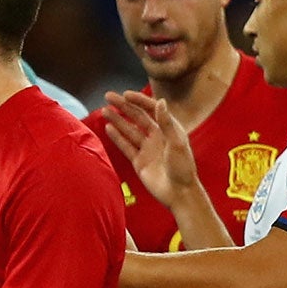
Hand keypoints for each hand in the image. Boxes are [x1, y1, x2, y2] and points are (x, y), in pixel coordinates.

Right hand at [101, 90, 197, 208]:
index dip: (139, 100)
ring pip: (129, 130)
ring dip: (117, 120)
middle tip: (108, 96)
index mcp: (169, 128)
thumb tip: (160, 101)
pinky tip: (108, 127)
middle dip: (123, 106)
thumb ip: (167, 123)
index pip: (151, 109)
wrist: (178, 193)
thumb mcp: (177, 143)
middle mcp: (157, 136)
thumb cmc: (183, 167)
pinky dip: (117, 137)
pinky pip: (126, 146)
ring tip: (104, 110)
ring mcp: (147, 148)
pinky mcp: (139, 161)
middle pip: (137, 117)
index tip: (125, 94)